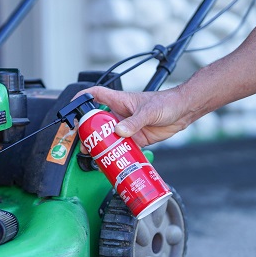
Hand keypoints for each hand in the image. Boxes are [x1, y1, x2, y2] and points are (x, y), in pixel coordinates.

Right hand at [75, 86, 192, 148]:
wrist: (183, 112)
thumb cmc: (167, 103)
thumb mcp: (150, 111)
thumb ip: (135, 122)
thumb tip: (119, 132)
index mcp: (120, 101)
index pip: (96, 94)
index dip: (82, 97)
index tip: (71, 106)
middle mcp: (120, 114)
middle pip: (97, 122)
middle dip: (88, 132)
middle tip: (84, 143)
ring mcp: (127, 127)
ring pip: (108, 137)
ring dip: (100, 146)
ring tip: (94, 156)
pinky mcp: (135, 139)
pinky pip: (121, 148)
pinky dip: (115, 155)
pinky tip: (111, 162)